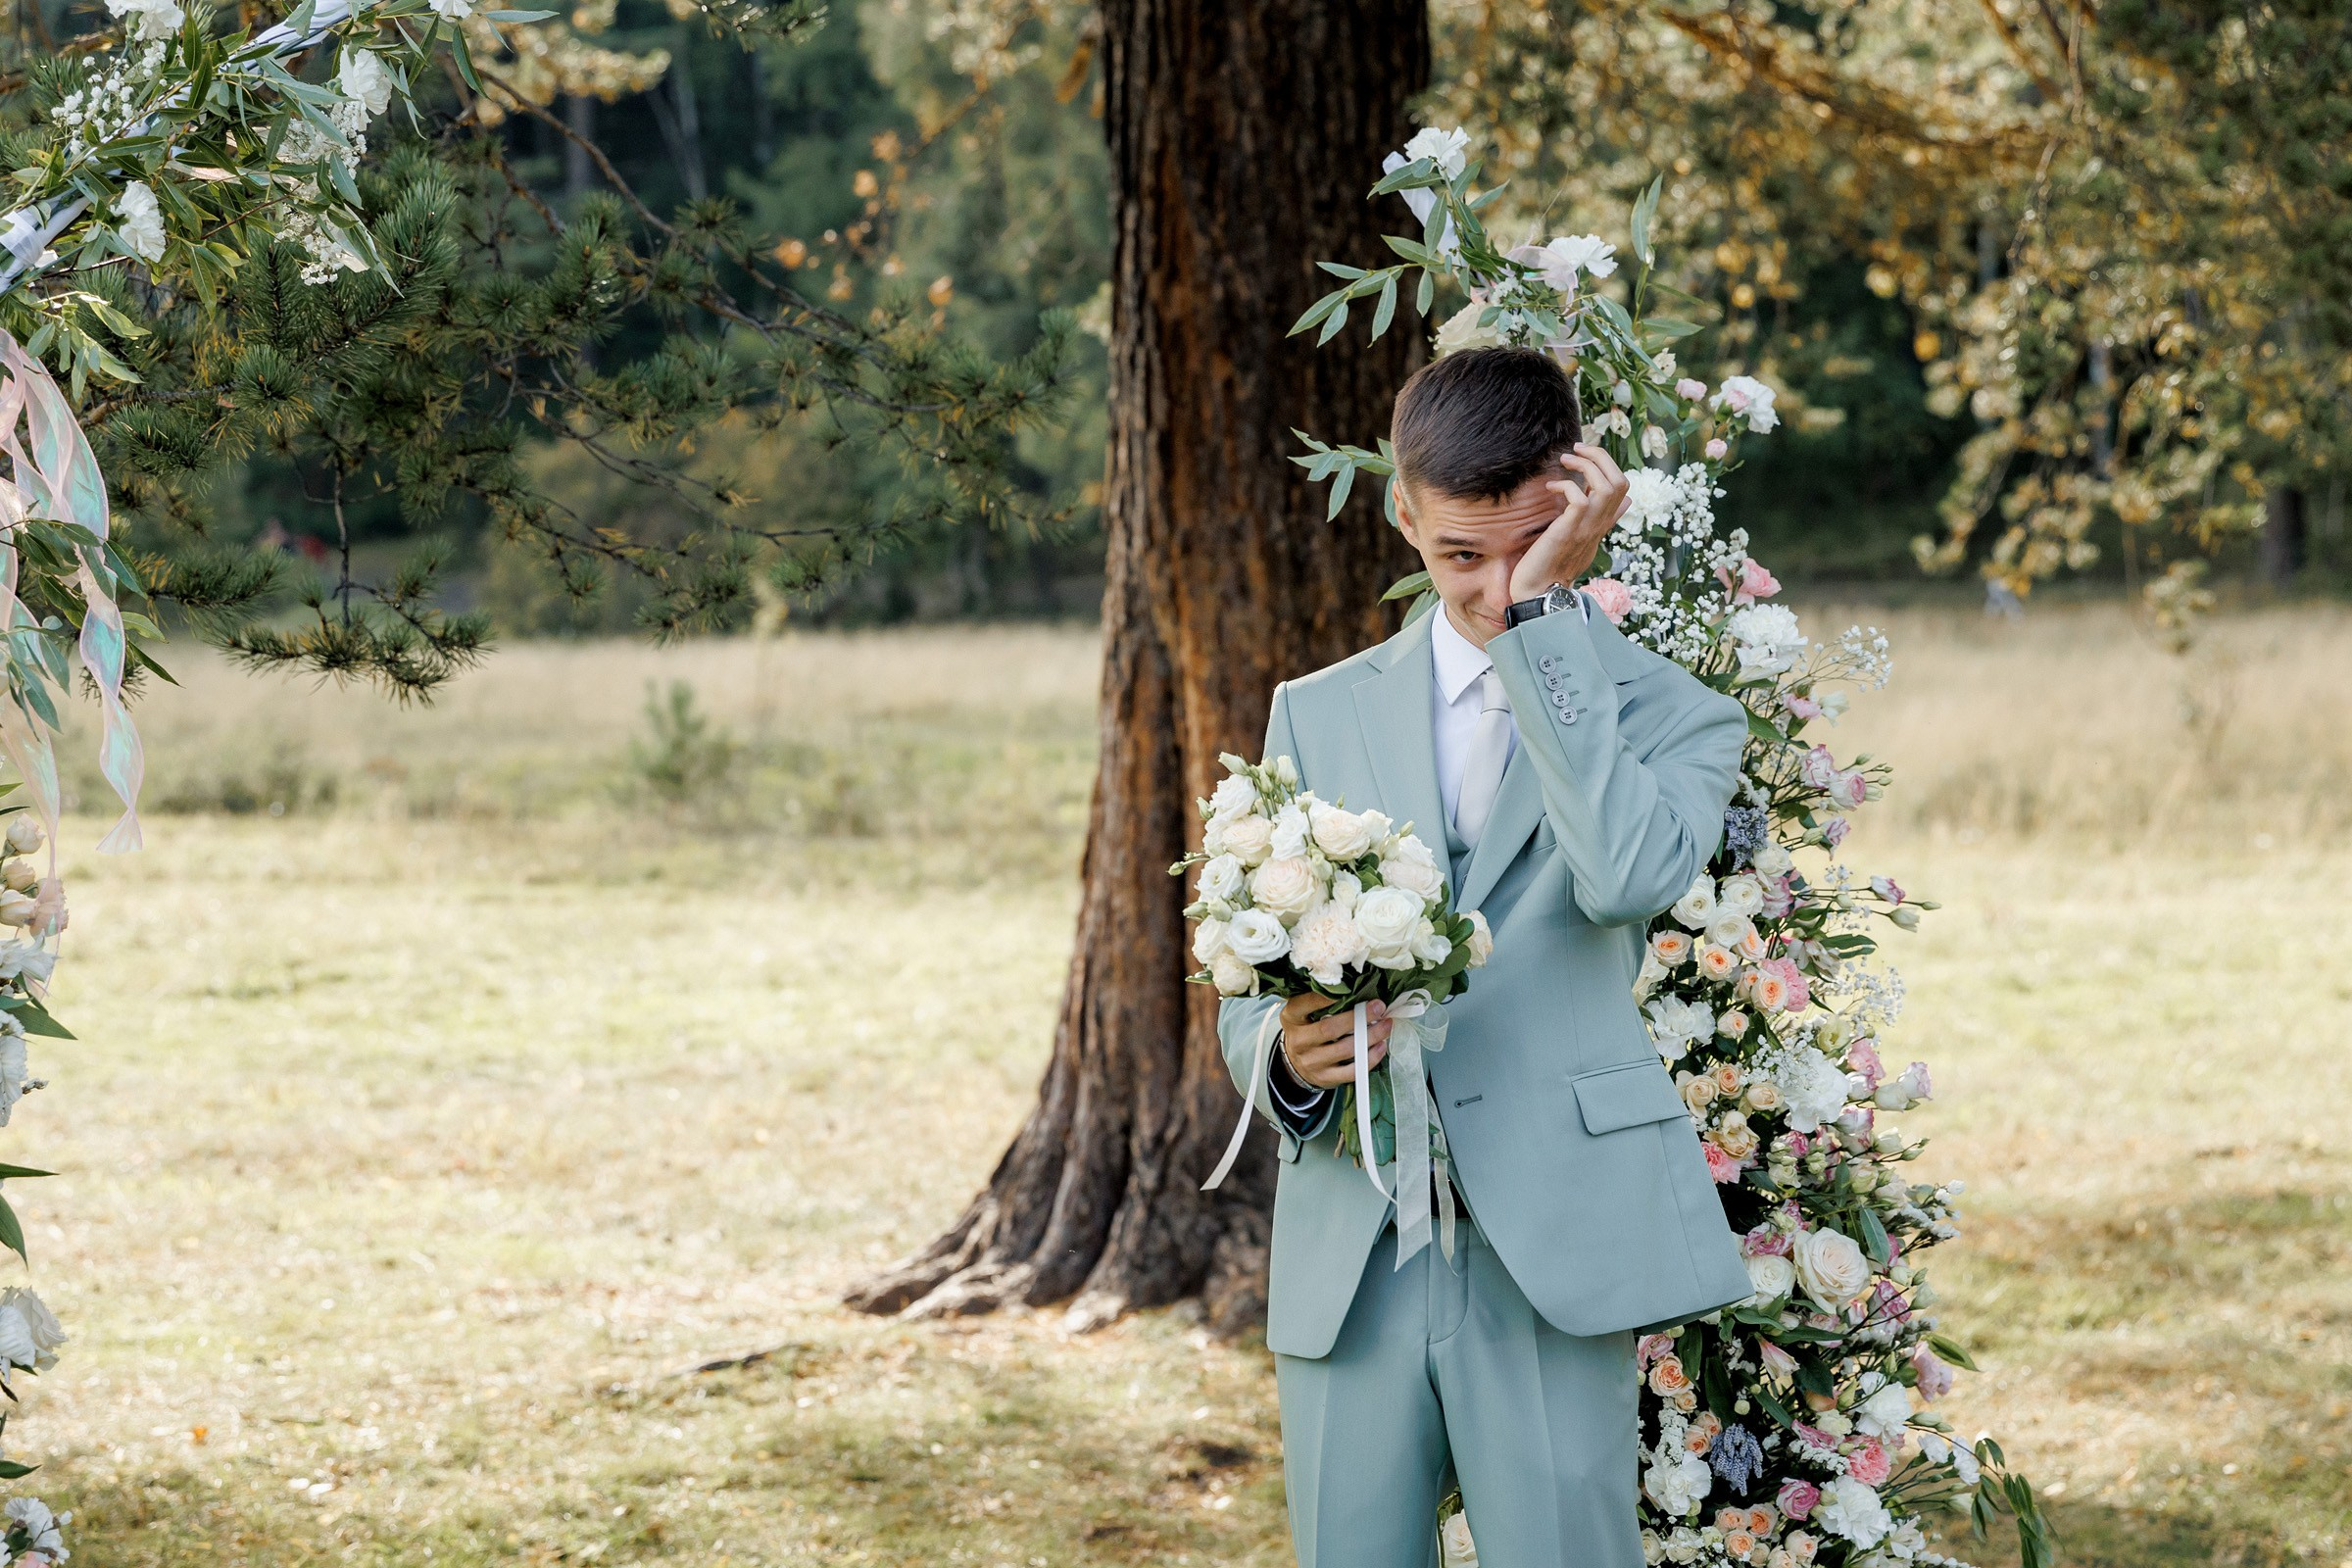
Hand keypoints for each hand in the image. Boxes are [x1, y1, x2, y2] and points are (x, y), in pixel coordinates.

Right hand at [1281, 993, 1388, 1090]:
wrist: (1296, 1062)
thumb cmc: (1306, 1029)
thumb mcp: (1303, 1012)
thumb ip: (1318, 1000)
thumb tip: (1353, 985)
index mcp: (1291, 1017)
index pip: (1306, 1003)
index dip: (1326, 997)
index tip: (1349, 987)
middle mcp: (1298, 1041)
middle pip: (1329, 1029)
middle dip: (1358, 1018)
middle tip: (1378, 1007)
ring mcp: (1311, 1062)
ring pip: (1344, 1050)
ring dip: (1370, 1037)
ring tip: (1386, 1025)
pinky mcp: (1324, 1078)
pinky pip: (1351, 1071)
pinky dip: (1369, 1059)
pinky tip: (1380, 1047)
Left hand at [1508, 442, 1630, 601]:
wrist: (1539, 593)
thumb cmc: (1554, 565)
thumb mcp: (1583, 538)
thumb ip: (1602, 519)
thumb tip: (1626, 503)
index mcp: (1602, 524)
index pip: (1622, 487)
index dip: (1607, 465)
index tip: (1584, 456)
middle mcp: (1599, 525)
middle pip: (1620, 481)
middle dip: (1600, 456)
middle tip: (1576, 449)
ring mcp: (1586, 529)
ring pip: (1605, 486)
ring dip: (1586, 465)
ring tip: (1565, 461)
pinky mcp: (1568, 532)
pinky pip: (1579, 499)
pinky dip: (1566, 486)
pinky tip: (1551, 488)